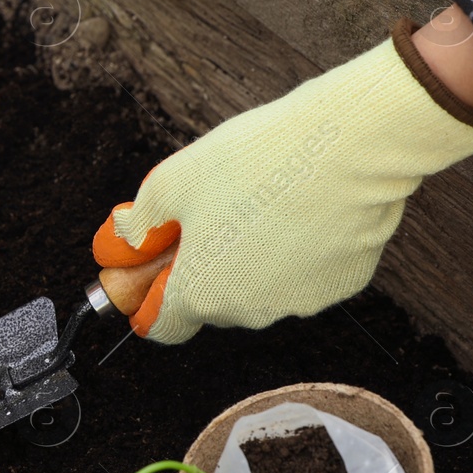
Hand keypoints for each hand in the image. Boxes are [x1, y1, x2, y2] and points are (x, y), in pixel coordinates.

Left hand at [93, 27, 472, 342]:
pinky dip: (296, 250)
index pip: (162, 326)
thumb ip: (139, 221)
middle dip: (202, 268)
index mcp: (200, 294)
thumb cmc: (254, 162)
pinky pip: (305, 273)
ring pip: (260, 289)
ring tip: (258, 201)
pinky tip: (300, 206)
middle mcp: (249, 313)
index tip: (150, 269)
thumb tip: (124, 237)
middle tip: (204, 217)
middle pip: (211, 303)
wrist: (348, 146)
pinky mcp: (343, 283)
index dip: (149, 298)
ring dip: (249, 259)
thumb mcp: (171, 181)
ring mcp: (300, 302)